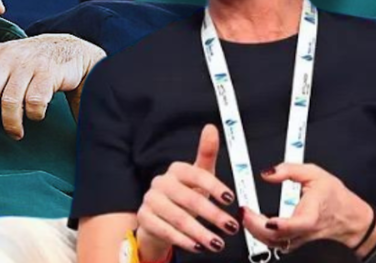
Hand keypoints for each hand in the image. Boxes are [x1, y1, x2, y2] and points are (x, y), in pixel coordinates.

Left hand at [0, 34, 103, 139]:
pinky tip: (35, 115)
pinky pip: (35, 102)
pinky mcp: (48, 73)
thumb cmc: (31, 65)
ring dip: (11, 123)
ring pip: (10, 100)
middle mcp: (8, 56)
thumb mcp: (5, 73)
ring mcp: (29, 64)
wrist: (69, 50)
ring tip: (15, 132)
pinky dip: (34, 114)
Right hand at [135, 125, 237, 258]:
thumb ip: (207, 154)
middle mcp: (161, 182)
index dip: (214, 186)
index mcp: (176, 169)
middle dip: (213, 215)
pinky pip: (165, 230)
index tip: (230, 198)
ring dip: (200, 232)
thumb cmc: (184, 196)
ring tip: (217, 243)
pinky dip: (184, 241)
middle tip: (230, 226)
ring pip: (178, 218)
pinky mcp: (144, 218)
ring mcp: (150, 200)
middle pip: (189, 199)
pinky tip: (197, 246)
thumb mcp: (200, 176)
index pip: (196, 174)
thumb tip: (211, 128)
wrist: (160, 217)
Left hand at [241, 163, 375, 255]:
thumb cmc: (333, 195)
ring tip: (245, 215)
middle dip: (257, 227)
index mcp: (313, 212)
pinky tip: (252, 223)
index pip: (299, 223)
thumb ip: (289, 169)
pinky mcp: (293, 241)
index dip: (283, 225)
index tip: (268, 220)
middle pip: (279, 237)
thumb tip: (267, 172)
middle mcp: (305, 229)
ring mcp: (298, 238)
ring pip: (274, 243)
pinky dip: (260, 234)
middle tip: (244, 212)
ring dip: (255, 231)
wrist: (348, 215)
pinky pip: (274, 243)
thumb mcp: (314, 173)